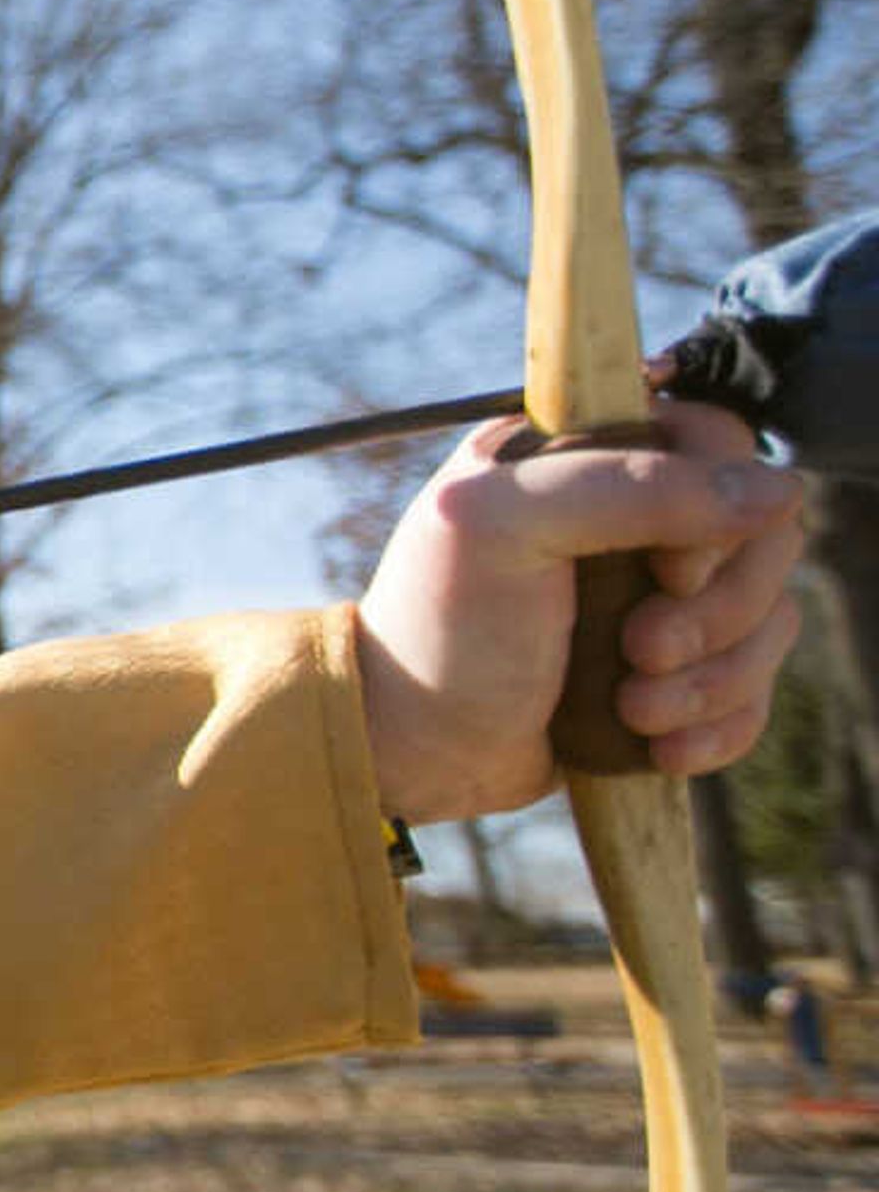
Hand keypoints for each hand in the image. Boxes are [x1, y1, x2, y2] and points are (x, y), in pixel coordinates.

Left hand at [353, 399, 804, 823]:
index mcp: (584, 451)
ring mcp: (660, 592)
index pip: (720, 443)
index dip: (714, 512)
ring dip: (713, 679)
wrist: (412, 748)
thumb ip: (631, 488)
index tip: (663, 571)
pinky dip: (719, 724)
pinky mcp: (675, 667)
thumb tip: (778, 490)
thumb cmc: (442, 626)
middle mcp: (632, 512)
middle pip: (766, 537)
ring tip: (632, 707)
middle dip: (716, 614)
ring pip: (769, 617)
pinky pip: (754, 686)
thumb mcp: (505, 527)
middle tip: (637, 651)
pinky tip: (658, 745)